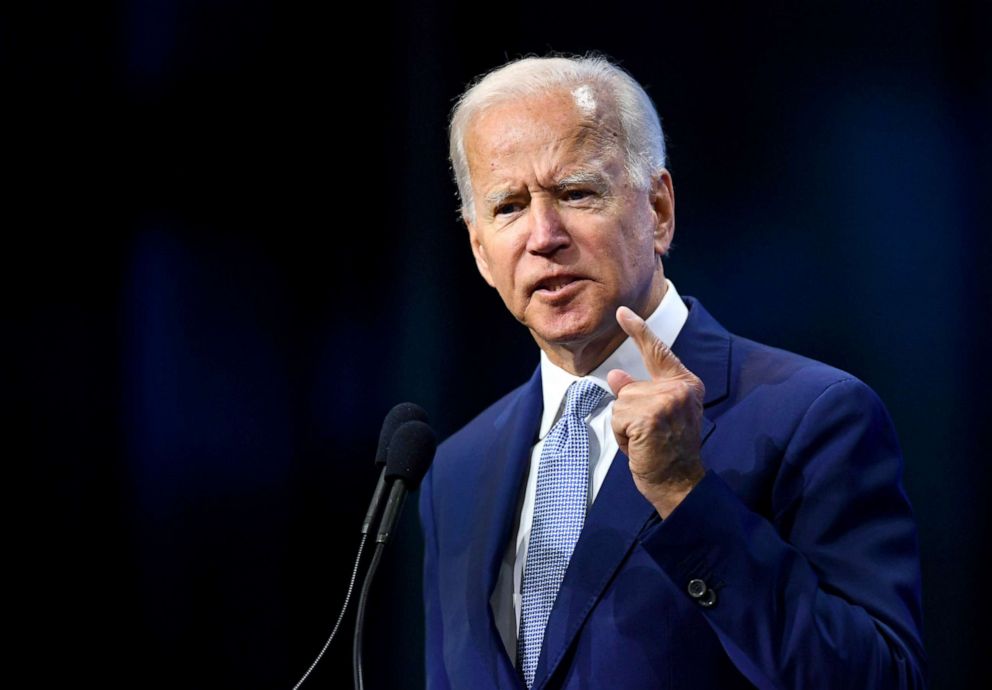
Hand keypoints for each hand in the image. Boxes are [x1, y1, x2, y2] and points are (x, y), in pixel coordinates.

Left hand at [607, 306, 705, 517]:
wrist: (679, 483)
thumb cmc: (666, 452)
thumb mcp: (655, 416)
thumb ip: (639, 393)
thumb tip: (616, 375)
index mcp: (685, 384)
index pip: (657, 351)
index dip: (638, 330)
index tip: (622, 312)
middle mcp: (679, 388)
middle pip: (629, 388)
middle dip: (629, 414)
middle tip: (650, 437)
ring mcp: (666, 401)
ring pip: (621, 403)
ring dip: (625, 427)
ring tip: (646, 442)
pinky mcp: (650, 416)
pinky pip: (618, 419)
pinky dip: (623, 437)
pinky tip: (641, 447)